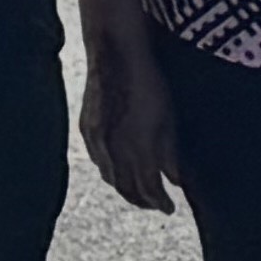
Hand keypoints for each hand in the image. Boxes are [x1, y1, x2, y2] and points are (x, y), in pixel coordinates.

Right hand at [75, 31, 177, 214]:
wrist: (114, 53)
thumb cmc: (148, 83)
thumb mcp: (168, 119)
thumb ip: (169, 153)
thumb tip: (174, 181)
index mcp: (136, 149)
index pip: (148, 189)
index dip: (160, 202)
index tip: (170, 208)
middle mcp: (113, 150)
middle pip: (126, 189)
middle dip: (142, 200)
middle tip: (155, 204)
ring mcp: (97, 140)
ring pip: (109, 177)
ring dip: (124, 188)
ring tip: (138, 190)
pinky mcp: (86, 128)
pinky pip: (97, 160)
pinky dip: (109, 170)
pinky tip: (117, 168)